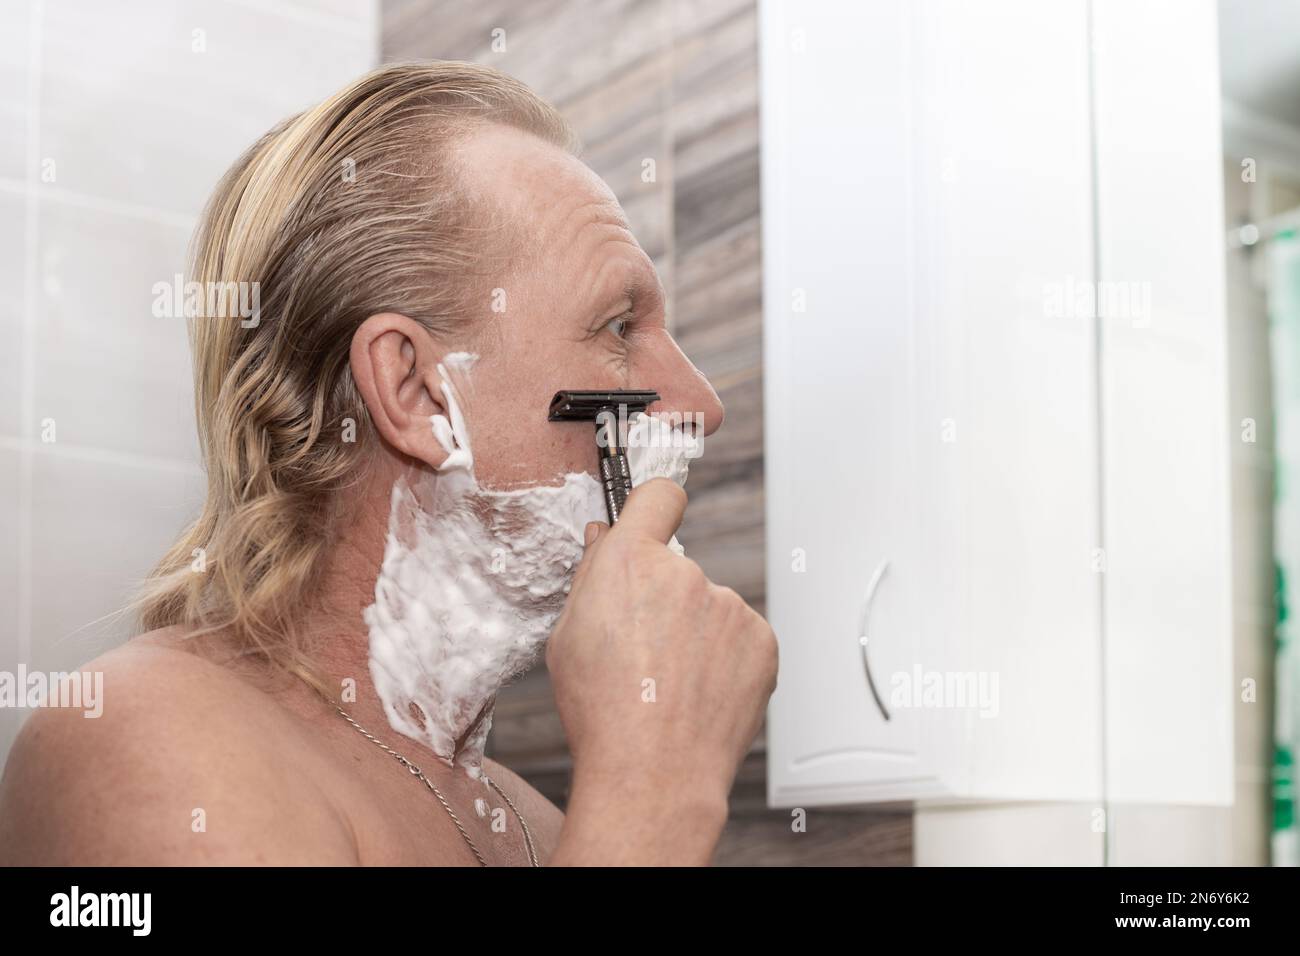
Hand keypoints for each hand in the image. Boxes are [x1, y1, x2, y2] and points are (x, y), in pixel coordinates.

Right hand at [545, 478, 778, 862]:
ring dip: (696, 634)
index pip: (659, 496)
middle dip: (664, 598)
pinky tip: (700, 694)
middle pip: (678, 569)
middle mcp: (686, 572)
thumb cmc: (602, 713)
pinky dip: (725, 660)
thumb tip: (606, 539)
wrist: (653, 774)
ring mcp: (730, 606)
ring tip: (671, 685)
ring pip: (710, 609)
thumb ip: (592, 578)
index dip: (654, 508)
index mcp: (630, 561)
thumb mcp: (568, 636)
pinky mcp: (762, 640)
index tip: (655, 519)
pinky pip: (739, 639)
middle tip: (645, 652)